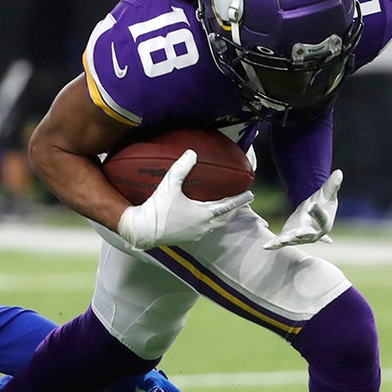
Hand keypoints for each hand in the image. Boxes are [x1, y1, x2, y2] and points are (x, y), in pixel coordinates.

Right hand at [116, 150, 253, 249]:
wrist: (141, 230)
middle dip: (232, 210)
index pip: (227, 206)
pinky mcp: (185, 239)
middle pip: (223, 218)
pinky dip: (208, 223)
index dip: (239, 200)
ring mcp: (194, 235)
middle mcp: (202, 227)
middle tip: (239, 203)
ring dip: (220, 218)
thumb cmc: (157, 208)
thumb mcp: (170, 184)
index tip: (250, 195)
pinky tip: (202, 219)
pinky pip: (202, 231)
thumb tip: (192, 152)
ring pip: (214, 226)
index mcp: (203, 215)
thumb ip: (182, 167)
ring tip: (223, 210)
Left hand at [263, 169, 341, 249]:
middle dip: (303, 234)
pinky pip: (281, 242)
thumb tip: (339, 172)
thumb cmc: (322, 203)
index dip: (317, 211)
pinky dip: (274, 244)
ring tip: (281, 240)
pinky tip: (265, 246)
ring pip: (293, 239)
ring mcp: (300, 236)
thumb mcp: (327, 194)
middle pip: (308, 233)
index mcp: (324, 223)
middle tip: (298, 233)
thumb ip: (332, 185)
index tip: (312, 204)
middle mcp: (313, 233)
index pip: (321, 217)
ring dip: (287, 240)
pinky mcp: (289, 237)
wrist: (313, 211)